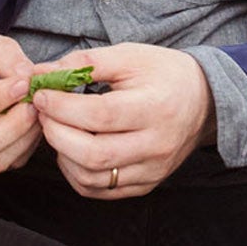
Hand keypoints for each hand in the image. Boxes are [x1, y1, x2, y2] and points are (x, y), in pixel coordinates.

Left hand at [31, 43, 215, 198]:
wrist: (204, 100)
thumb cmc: (164, 74)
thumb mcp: (130, 56)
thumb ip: (85, 62)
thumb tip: (42, 72)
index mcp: (156, 107)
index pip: (100, 116)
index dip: (63, 107)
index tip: (42, 94)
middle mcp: (157, 144)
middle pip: (93, 153)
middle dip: (56, 133)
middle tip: (43, 113)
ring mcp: (152, 169)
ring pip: (92, 177)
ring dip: (62, 155)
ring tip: (57, 129)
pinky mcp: (146, 183)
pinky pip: (100, 190)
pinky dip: (75, 173)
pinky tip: (71, 151)